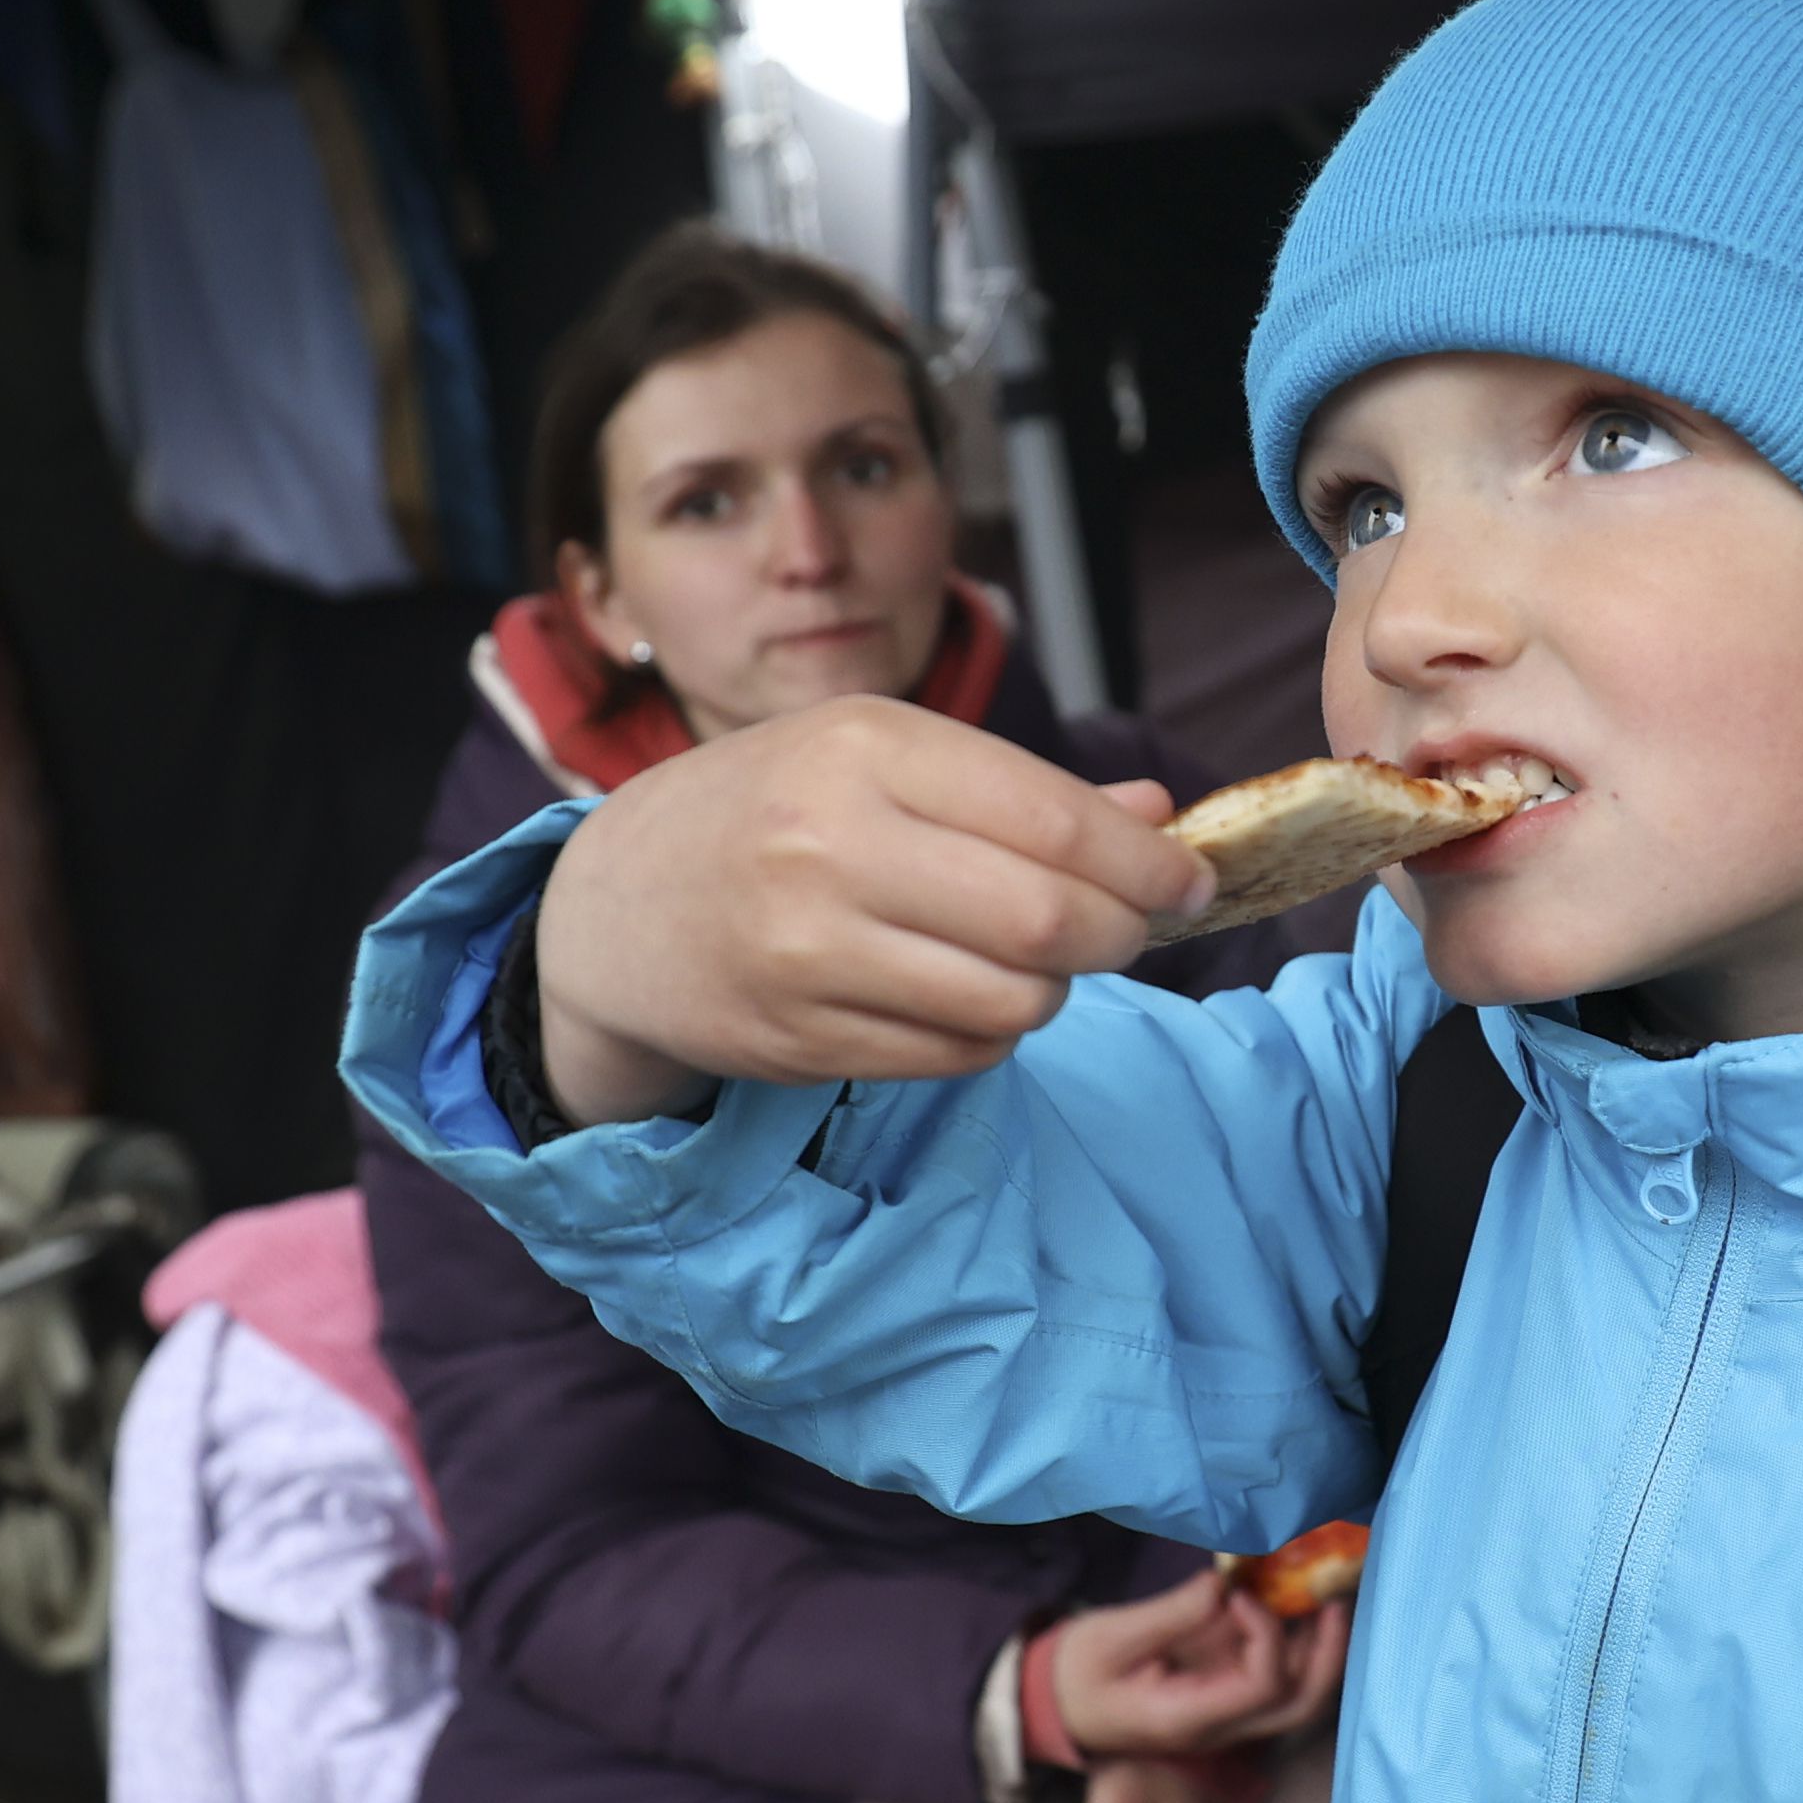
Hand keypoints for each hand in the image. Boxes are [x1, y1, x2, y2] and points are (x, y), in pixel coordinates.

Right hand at [528, 698, 1214, 1123]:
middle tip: (1131, 929)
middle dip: (1120, 934)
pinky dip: (993, 1032)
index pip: (1053, 818)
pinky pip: (958, 1054)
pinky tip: (965, 995)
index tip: (1190, 879)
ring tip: (1032, 959)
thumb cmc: (771, 810)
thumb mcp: (879, 755)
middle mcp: (830, 847)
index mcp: (864, 748)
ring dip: (1054, 989)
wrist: (613, 907)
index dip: (1146, 862)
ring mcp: (808, 952)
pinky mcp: (800, 1039)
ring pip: (1013, 1000)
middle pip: (1047, 921)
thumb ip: (1022, 788)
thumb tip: (1159, 816)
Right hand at [1047, 1565, 1347, 1758]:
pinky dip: (1295, 1646)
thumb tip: (1225, 1583)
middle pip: (1300, 1706)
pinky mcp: (1226, 1697)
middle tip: (1331, 1598)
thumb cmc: (1076, 1674)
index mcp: (1189, 1719)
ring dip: (1320, 1650)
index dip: (1266, 1633)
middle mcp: (1220, 1728)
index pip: (1262, 1686)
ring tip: (1322, 1597)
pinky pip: (1277, 1681)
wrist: (1056, 1706)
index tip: (1236, 1592)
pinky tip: (1293, 1605)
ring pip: (1298, 1699)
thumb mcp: (1113, 1637)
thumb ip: (1173, 1614)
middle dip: (1328, 1653)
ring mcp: (1227, 1717)